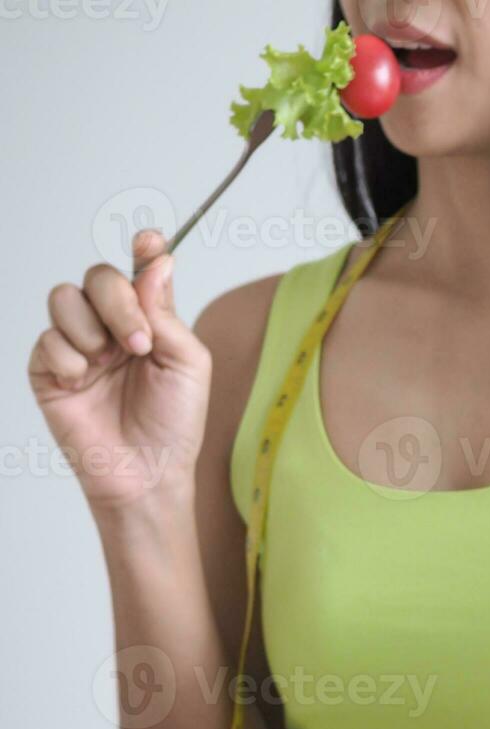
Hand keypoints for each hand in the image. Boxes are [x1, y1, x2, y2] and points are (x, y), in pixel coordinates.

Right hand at [28, 231, 211, 512]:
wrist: (148, 471)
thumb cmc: (175, 422)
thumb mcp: (187, 363)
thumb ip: (166, 312)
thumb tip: (158, 262)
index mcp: (150, 321)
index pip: (140, 273)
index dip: (143, 250)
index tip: (149, 240)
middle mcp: (112, 327)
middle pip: (98, 277)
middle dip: (118, 301)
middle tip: (139, 342)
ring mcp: (79, 346)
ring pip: (64, 298)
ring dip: (91, 327)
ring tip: (110, 363)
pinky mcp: (49, 370)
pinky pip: (46, 339)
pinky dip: (68, 357)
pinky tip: (85, 381)